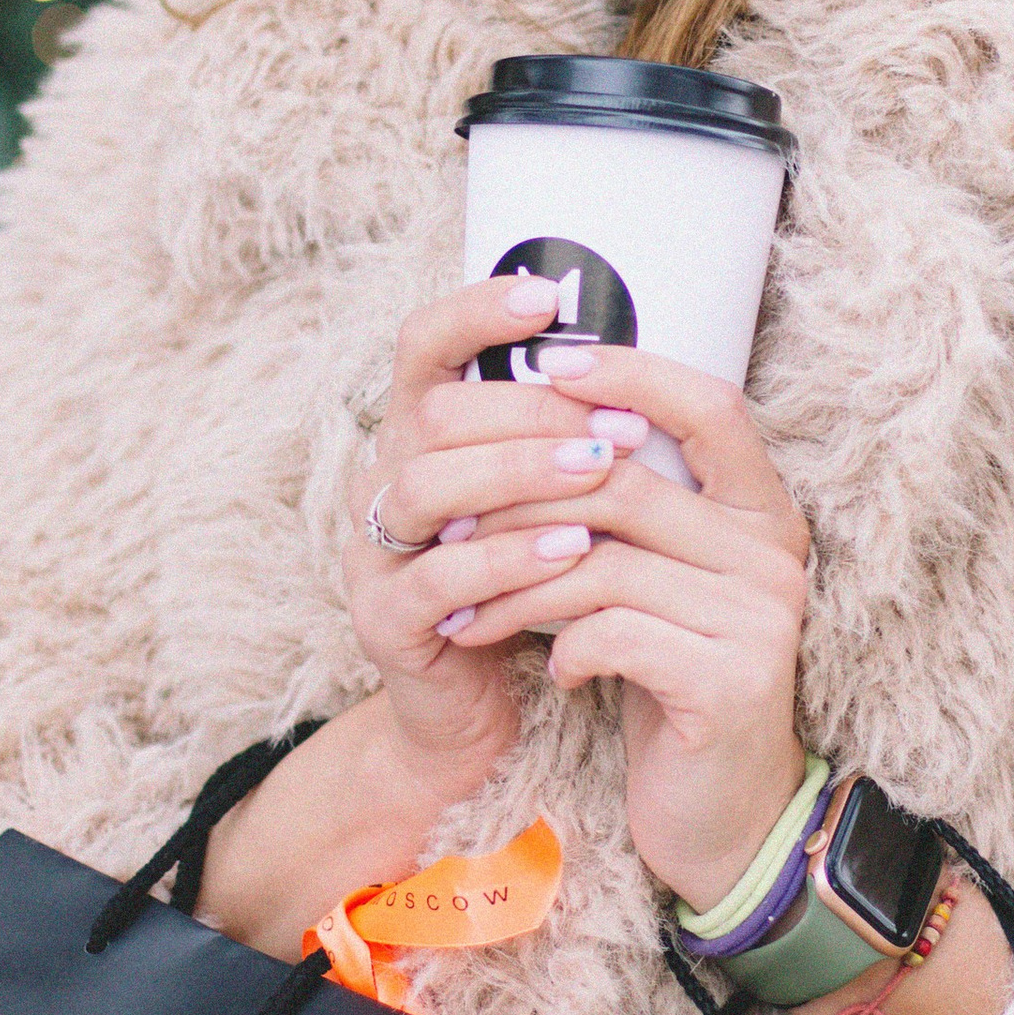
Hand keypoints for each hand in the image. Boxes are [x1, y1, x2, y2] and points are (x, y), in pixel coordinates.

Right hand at [344, 274, 659, 812]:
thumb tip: (640, 357)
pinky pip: (437, 577)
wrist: (477, 716)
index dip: (475, 313)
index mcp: (418, 434)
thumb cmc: (529, 589)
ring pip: (426, 484)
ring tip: (602, 472)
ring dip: (520, 472)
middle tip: (621, 424)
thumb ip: (565, 435)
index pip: (423, 344)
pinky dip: (508, 558)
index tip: (547, 298)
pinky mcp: (383, 620)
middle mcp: (381, 479)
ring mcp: (372, 550)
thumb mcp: (546, 502)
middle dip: (532, 410)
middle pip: (436, 413)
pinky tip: (572, 551)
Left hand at [427, 338, 810, 910]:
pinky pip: (612, 633)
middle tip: (444, 519)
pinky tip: (551, 671)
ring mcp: (760, 617)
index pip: (708, 403)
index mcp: (762, 511)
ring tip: (468, 610)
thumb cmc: (670, 682)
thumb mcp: (651, 584)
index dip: (629, 371)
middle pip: (626, 481)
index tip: (543, 363)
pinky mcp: (730, 683)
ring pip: (602, 561)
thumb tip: (525, 422)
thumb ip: (623, 511)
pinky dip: (562, 647)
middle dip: (516, 496)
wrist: (721, 816)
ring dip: (515, 585)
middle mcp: (773, 553)